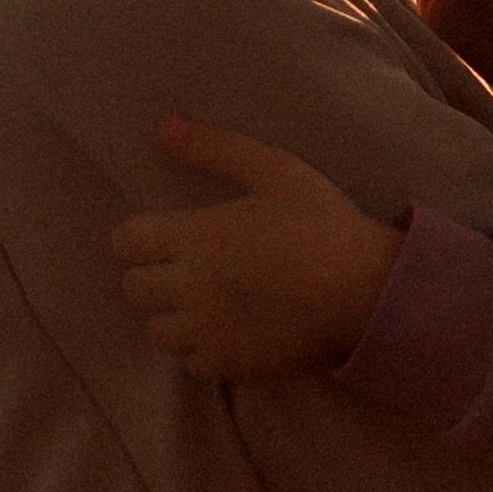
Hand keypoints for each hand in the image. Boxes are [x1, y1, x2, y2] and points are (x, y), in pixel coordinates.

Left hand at [113, 119, 404, 379]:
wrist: (367, 290)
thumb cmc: (324, 223)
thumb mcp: (275, 170)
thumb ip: (216, 149)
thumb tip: (166, 127)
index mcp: (193, 236)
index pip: (125, 242)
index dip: (141, 237)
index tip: (169, 237)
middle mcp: (188, 286)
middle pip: (133, 288)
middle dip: (154, 276)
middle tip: (193, 269)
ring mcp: (206, 330)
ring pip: (157, 330)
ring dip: (175, 316)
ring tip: (210, 304)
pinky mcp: (229, 363)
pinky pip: (191, 364)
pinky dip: (204, 351)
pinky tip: (232, 332)